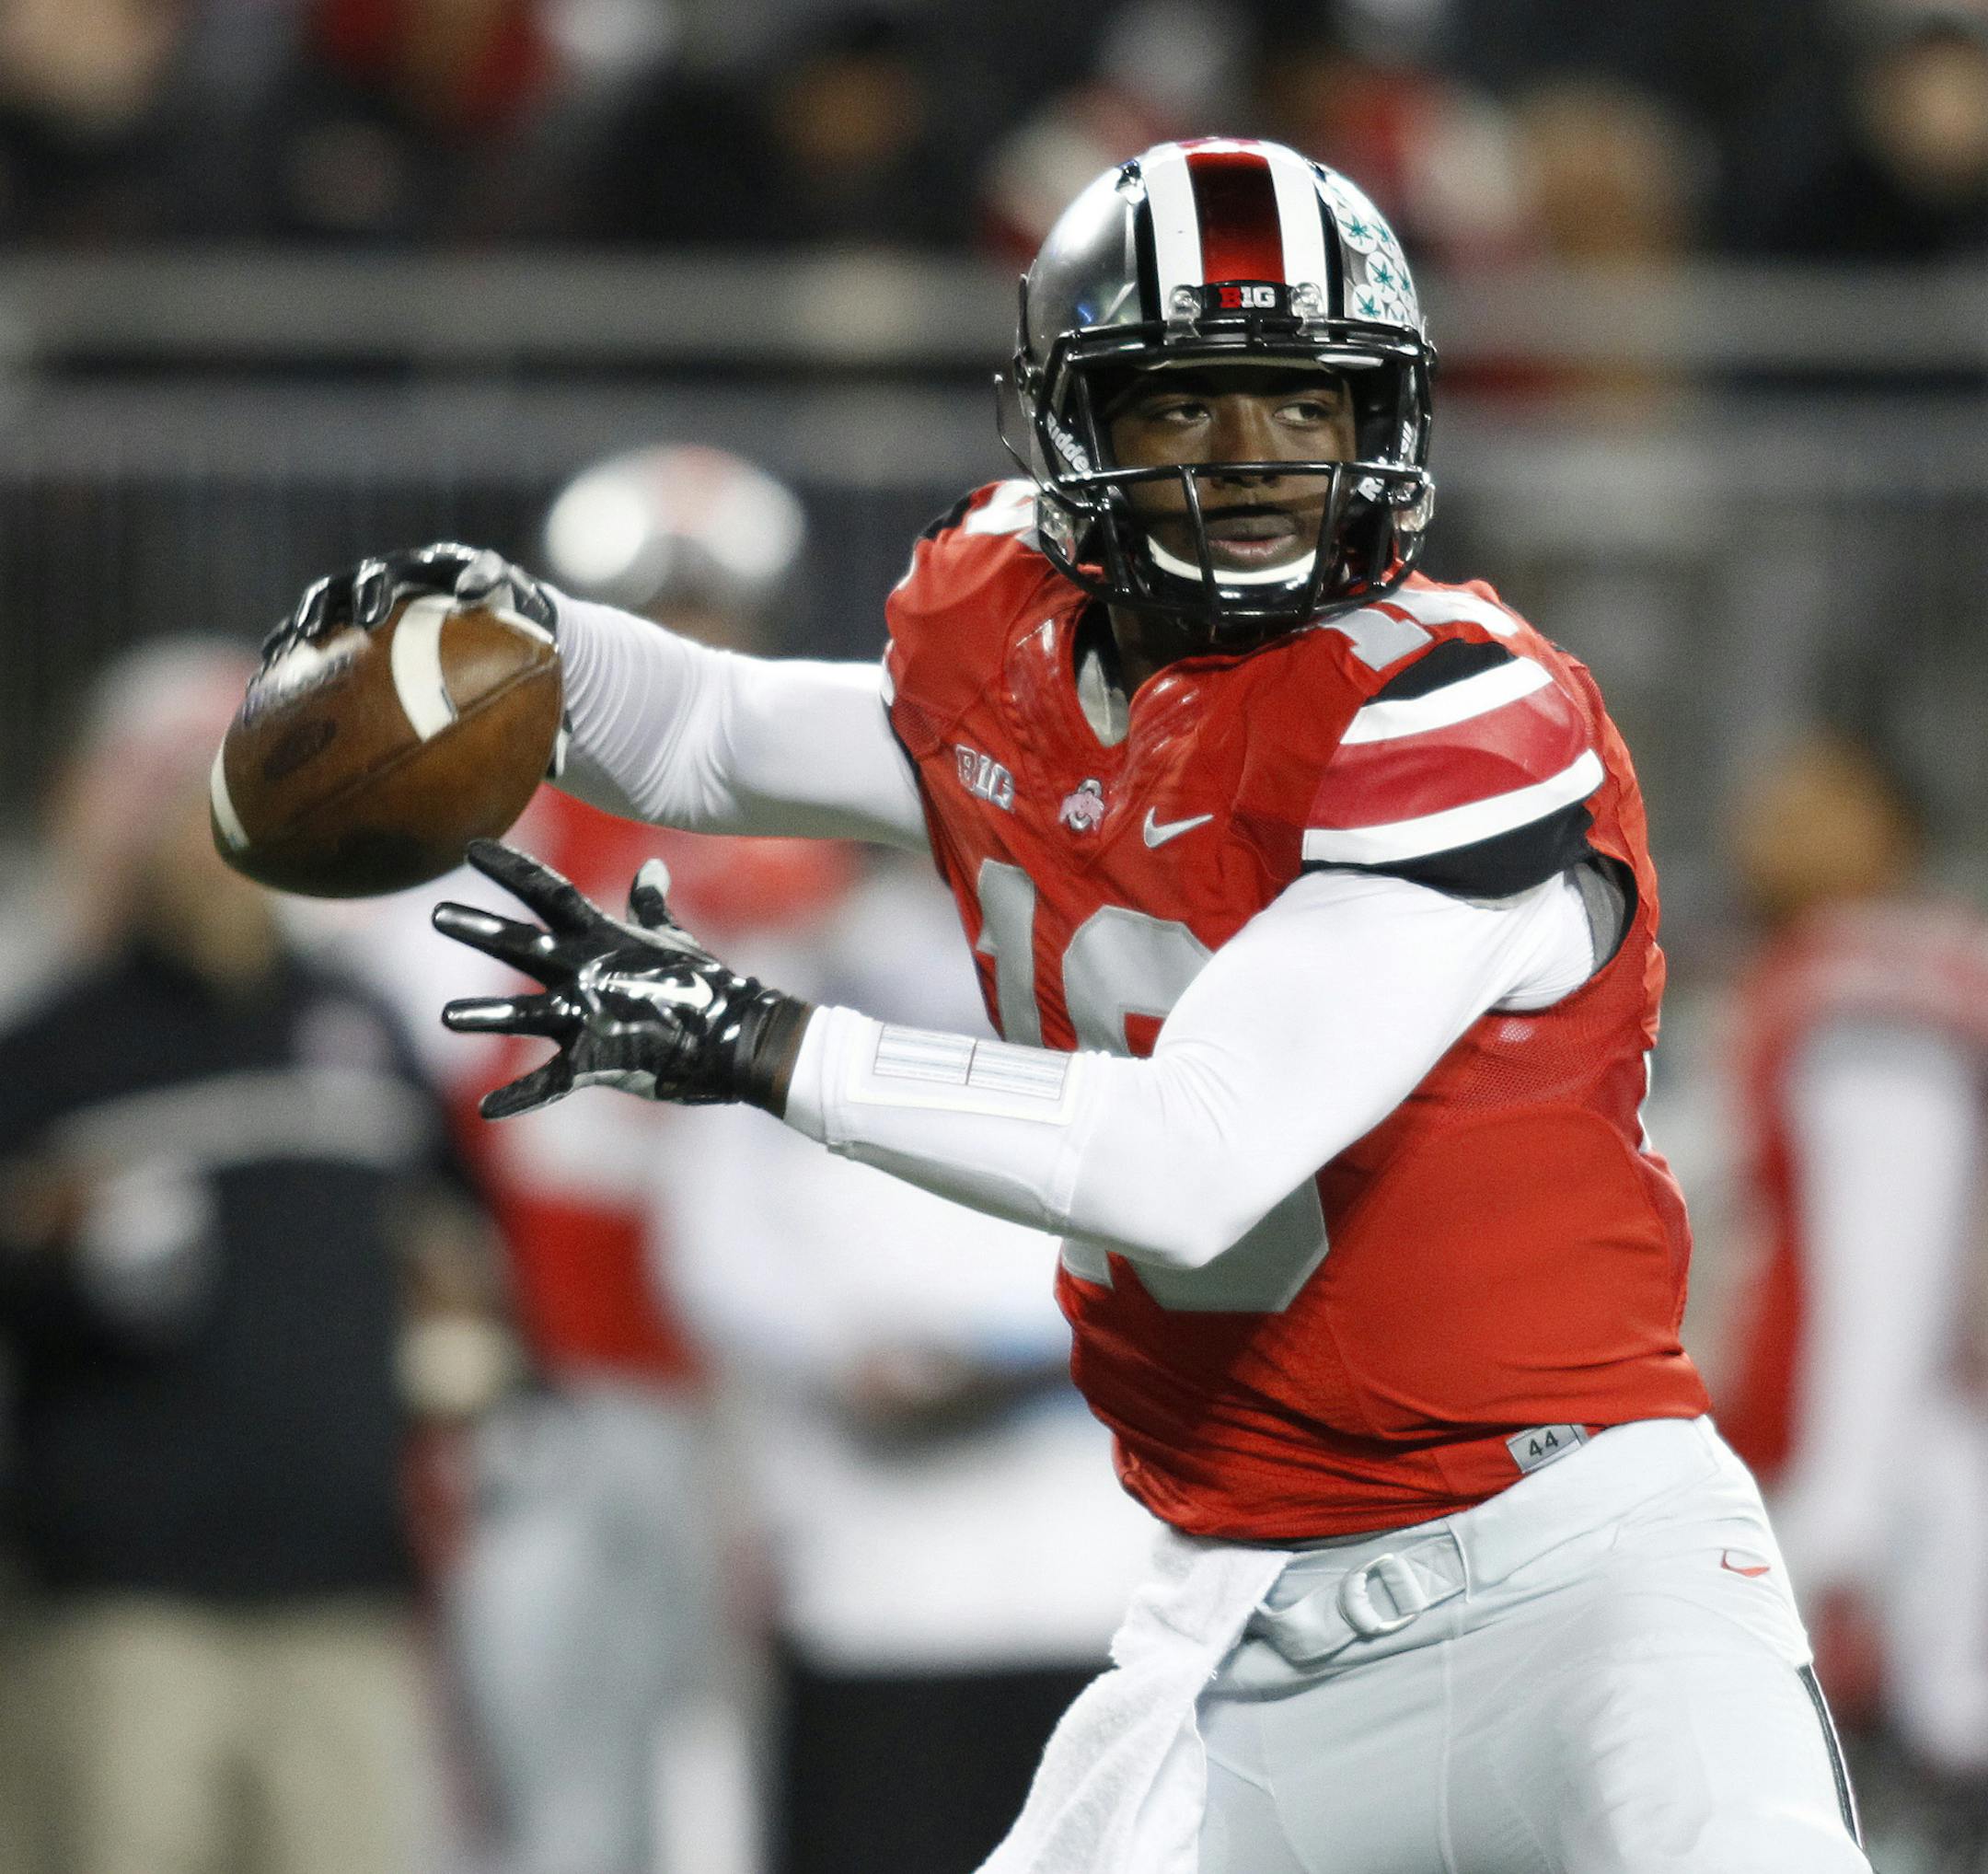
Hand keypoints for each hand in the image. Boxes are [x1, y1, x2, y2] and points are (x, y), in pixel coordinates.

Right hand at [261, 543, 556, 666]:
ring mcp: (365, 599)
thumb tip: (478, 585)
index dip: (380, 591)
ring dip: (304, 626)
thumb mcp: (510, 593)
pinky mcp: (348, 624)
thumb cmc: (506, 607)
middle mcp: (390, 578)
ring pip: (323, 606)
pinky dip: (290, 654)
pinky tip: (265, 683)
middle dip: (341, 606)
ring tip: (283, 653)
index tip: (374, 616)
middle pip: (352, 585)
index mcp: (426, 568)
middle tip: (333, 631)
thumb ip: (494, 580)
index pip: (395, 573)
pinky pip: (312, 638)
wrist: (495, 611)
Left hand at [432, 839, 813, 1118]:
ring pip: (524, 1014)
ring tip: (446, 1017)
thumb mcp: (672, 939)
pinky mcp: (599, 1059)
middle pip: (522, 944)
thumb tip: (652, 868)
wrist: (739, 1034)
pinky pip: (551, 1082)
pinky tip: (487, 1109)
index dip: (508, 867)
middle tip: (439, 914)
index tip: (470, 847)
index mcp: (602, 939)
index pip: (548, 892)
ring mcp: (591, 1015)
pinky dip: (520, 1098)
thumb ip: (650, 905)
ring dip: (484, 1016)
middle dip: (479, 928)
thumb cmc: (705, 985)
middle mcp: (588, 971)